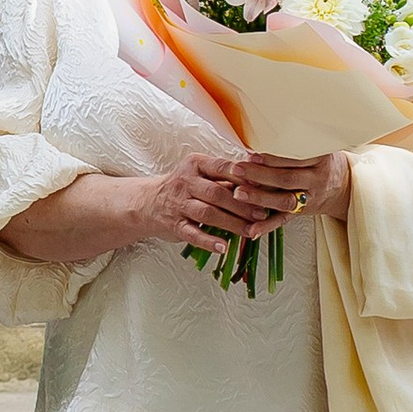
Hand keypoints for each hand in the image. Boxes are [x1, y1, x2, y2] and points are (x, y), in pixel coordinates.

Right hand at [117, 147, 275, 252]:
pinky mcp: (174, 224)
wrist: (148, 202)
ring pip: (207, 214)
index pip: (223, 167)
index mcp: (196, 165)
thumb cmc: (184, 187)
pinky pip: (192, 233)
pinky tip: (223, 247)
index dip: (244, 177)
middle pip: (217, 193)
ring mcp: (179, 204)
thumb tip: (262, 181)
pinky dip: (208, 241)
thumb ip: (227, 177)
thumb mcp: (201, 174)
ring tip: (250, 232)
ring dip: (231, 224)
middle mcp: (186, 182)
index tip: (264, 186)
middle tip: (263, 214)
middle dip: (242, 205)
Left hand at [226, 149, 352, 227]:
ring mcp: (309, 199)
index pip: (296, 158)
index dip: (274, 157)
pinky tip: (251, 230)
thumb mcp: (320, 146)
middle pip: (287, 178)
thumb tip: (266, 128)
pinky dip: (266, 226)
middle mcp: (316, 180)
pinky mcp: (301, 214)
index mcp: (320, 160)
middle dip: (261, 175)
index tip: (253, 154)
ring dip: (260, 198)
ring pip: (284, 201)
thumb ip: (298, 142)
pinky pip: (283, 221)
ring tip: (238, 194)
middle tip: (238, 169)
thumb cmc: (324, 161)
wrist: (345, 186)